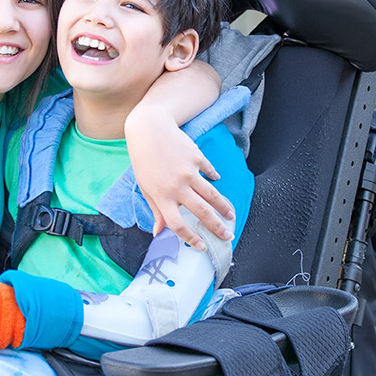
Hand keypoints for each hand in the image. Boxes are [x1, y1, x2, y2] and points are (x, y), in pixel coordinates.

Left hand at [125, 110, 234, 247]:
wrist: (149, 129)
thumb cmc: (143, 160)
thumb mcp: (145, 187)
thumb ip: (155, 210)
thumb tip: (158, 232)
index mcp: (162, 197)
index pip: (178, 225)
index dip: (191, 238)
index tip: (202, 246)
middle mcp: (177, 186)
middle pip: (202, 212)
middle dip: (217, 227)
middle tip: (228, 236)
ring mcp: (189, 172)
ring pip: (212, 195)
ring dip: (224, 208)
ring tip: (231, 216)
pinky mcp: (197, 158)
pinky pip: (209, 172)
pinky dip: (214, 178)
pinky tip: (216, 182)